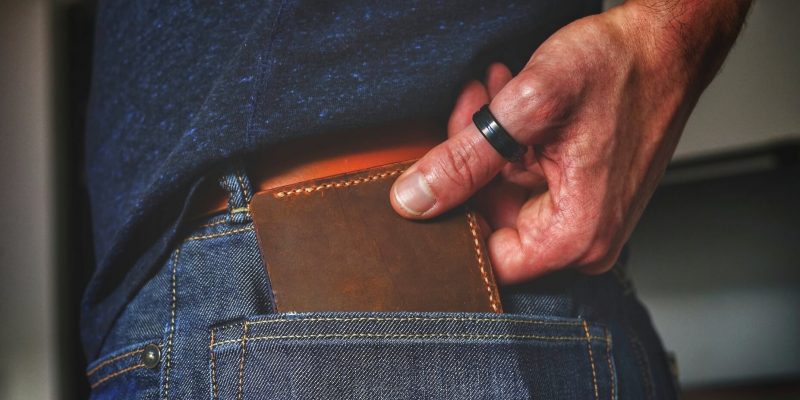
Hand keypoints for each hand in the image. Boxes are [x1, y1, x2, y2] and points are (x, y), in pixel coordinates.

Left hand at [390, 1, 749, 283]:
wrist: (668, 43)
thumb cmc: (621, 68)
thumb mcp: (529, 107)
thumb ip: (466, 159)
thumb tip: (415, 199)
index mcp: (573, 235)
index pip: (484, 257)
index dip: (453, 213)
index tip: (439, 168)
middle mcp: (583, 238)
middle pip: (491, 219)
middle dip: (471, 160)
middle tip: (471, 106)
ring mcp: (585, 216)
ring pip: (504, 192)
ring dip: (488, 141)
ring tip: (493, 92)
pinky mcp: (584, 193)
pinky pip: (528, 178)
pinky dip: (512, 140)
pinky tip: (510, 100)